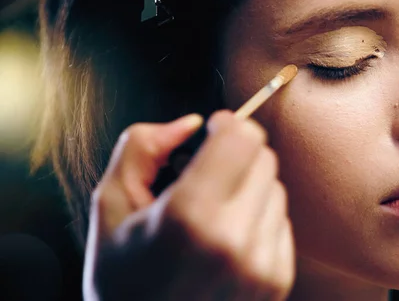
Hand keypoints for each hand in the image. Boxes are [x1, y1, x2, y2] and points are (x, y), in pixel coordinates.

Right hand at [83, 110, 294, 300]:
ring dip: (248, 188)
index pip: (243, 138)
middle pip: (263, 159)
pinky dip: (258, 219)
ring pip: (275, 189)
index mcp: (190, 217)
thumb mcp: (110, 206)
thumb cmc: (123, 277)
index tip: (214, 129)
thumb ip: (141, 147)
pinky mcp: (277, 281)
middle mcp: (235, 242)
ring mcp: (262, 265)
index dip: (229, 123)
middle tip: (205, 174)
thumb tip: (189, 123)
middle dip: (236, 155)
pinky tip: (226, 240)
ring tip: (212, 214)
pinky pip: (282, 221)